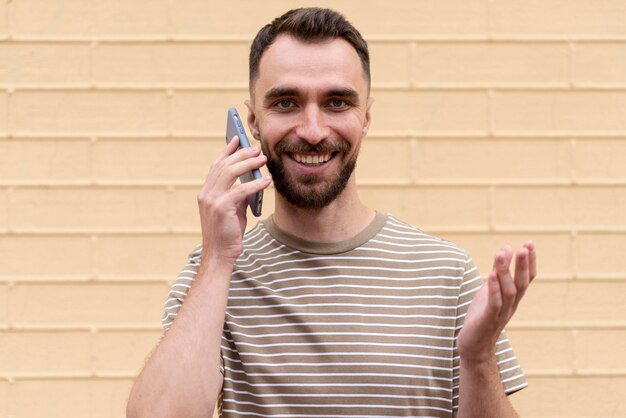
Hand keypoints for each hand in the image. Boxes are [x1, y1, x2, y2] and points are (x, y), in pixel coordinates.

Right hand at [197, 136, 270, 265]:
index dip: (227, 150)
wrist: (219, 254)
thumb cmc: (227, 233)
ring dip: (248, 163)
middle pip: (224, 165)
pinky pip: (241, 191)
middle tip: (256, 148)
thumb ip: (238, 194)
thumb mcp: (232, 210)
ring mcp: (212, 200)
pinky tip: (266, 181)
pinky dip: (255, 184)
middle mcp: (206, 193)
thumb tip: (252, 179)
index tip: (237, 138)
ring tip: (262, 159)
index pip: (216, 165)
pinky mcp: (222, 208)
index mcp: (206, 192)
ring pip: (230, 173)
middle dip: (241, 154)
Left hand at [457, 242, 536, 361]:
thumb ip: (497, 272)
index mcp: (513, 298)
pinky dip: (494, 290)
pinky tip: (490, 275)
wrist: (474, 346)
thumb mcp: (490, 290)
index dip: (529, 262)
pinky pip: (494, 304)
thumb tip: (505, 249)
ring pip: (508, 292)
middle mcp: (511, 306)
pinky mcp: (487, 321)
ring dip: (505, 272)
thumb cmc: (482, 316)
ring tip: (502, 254)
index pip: (526, 279)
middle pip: (521, 284)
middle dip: (523, 266)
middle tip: (524, 247)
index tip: (529, 244)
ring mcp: (500, 314)